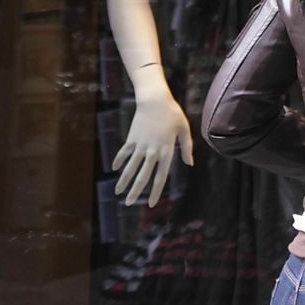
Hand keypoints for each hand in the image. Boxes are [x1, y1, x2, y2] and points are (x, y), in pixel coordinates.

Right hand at [113, 88, 193, 206]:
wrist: (155, 100)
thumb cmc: (173, 114)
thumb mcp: (184, 129)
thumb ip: (187, 147)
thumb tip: (189, 164)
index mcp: (167, 151)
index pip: (161, 176)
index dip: (156, 191)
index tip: (152, 204)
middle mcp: (152, 151)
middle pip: (143, 176)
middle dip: (136, 192)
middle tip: (129, 204)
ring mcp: (140, 145)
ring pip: (130, 167)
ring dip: (123, 181)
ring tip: (118, 193)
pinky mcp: (131, 139)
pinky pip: (124, 153)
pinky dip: (119, 160)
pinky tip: (114, 169)